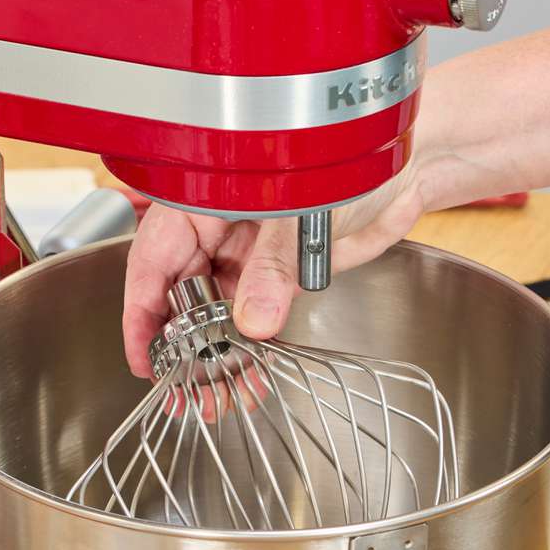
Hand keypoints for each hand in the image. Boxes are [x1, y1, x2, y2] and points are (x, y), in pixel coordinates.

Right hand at [121, 159, 428, 377]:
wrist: (406, 165)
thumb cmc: (348, 155)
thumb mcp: (300, 208)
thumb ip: (273, 265)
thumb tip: (252, 319)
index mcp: (202, 199)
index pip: (153, 262)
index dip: (143, 315)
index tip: (144, 358)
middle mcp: (218, 229)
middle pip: (180, 295)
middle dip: (181, 348)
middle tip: (185, 390)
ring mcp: (247, 253)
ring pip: (215, 313)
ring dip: (215, 356)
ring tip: (218, 395)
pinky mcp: (277, 274)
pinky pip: (253, 317)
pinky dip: (250, 349)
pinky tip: (249, 376)